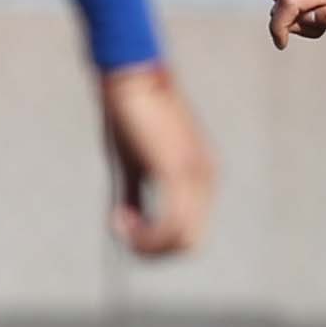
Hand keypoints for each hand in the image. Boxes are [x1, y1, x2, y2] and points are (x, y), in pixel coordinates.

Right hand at [100, 63, 214, 256]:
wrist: (132, 77)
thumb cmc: (129, 116)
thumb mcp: (132, 164)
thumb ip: (134, 196)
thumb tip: (124, 223)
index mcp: (201, 178)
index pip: (191, 234)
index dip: (155, 243)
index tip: (124, 224)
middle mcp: (206, 180)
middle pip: (189, 243)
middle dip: (151, 249)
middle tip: (121, 232)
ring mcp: (195, 176)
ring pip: (181, 239)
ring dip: (144, 244)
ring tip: (120, 224)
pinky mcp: (176, 171)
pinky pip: (170, 225)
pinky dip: (143, 235)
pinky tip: (120, 219)